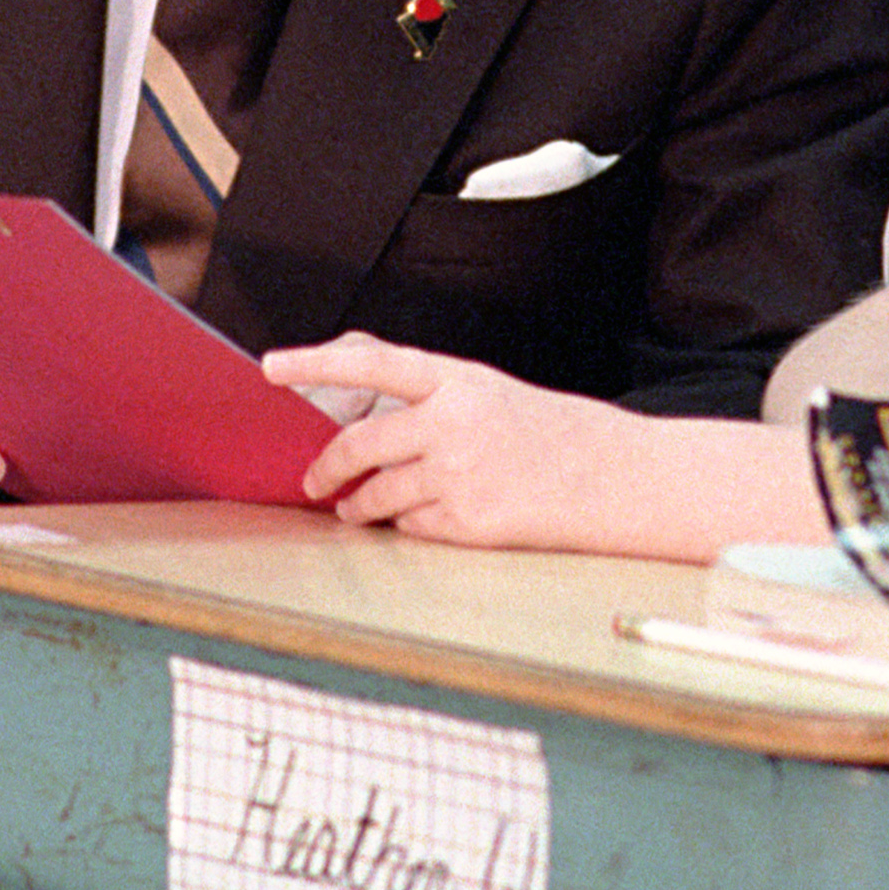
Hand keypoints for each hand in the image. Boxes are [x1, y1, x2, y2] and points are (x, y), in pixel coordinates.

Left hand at [265, 333, 818, 558]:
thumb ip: (425, 388)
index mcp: (460, 379)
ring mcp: (462, 474)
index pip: (373, 362)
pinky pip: (412, 528)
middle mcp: (456, 422)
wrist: (618, 479)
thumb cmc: (550, 431)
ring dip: (358, 506)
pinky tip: (425, 520)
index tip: (270, 368)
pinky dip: (406, 527)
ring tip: (356, 508)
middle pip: (360, 443)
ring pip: (378, 495)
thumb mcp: (488, 390)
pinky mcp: (471, 523)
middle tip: (313, 479)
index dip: (315, 362)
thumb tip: (352, 374)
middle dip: (327, 467)